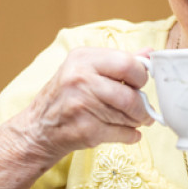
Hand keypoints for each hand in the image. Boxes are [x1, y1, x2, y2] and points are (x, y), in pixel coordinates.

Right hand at [10, 47, 153, 160]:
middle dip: (143, 105)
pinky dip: (131, 135)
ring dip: (137, 121)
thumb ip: (118, 61)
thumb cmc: (66, 96)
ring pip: (128, 116)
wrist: (38, 129)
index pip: (127, 63)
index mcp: (83, 59)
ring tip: (135, 120)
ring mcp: (82, 106)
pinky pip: (123, 133)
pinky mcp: (86, 130)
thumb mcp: (86, 69)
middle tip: (144, 108)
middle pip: (130, 94)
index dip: (141, 75)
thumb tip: (149, 53)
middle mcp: (80, 79)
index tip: (140, 83)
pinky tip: (128, 132)